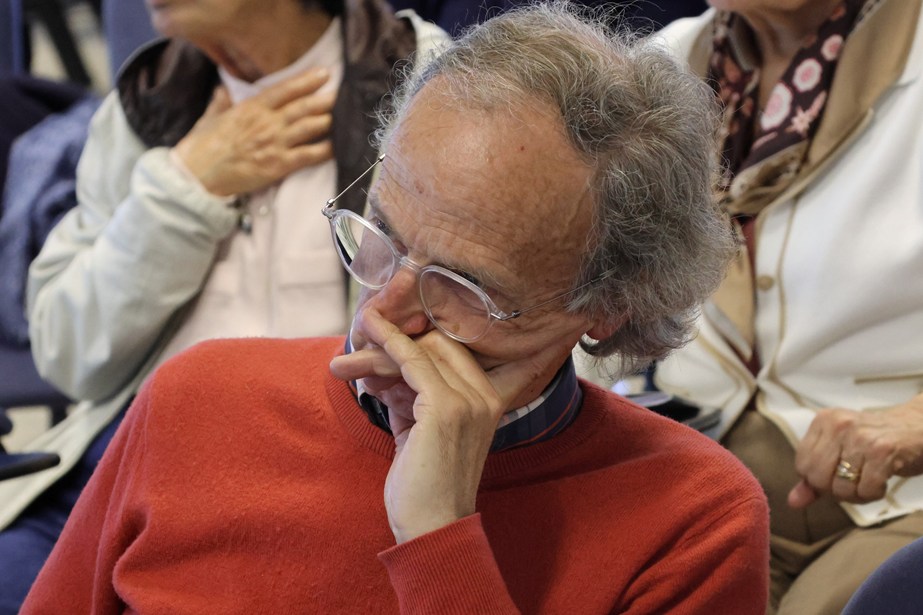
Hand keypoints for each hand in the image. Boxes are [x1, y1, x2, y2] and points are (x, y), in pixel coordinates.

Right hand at [172, 68, 334, 195]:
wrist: (197, 176)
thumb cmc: (201, 147)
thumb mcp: (210, 118)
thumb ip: (221, 103)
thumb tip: (223, 91)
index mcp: (251, 108)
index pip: (284, 90)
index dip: (306, 81)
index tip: (324, 74)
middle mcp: (267, 123)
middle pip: (304, 107)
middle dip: (326, 99)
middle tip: (344, 93)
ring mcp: (275, 144)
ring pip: (310, 127)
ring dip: (330, 120)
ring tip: (346, 116)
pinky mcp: (279, 165)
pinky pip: (309, 155)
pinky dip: (326, 150)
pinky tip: (338, 146)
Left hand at [329, 310, 554, 543]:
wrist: (432, 528)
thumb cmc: (423, 487)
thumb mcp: (418, 431)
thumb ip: (408, 397)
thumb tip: (380, 370)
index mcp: (488, 400)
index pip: (451, 353)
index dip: (414, 343)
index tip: (380, 340)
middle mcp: (485, 396)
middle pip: (437, 345)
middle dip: (394, 343)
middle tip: (356, 350)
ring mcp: (469, 400)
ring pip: (420, 350)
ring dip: (378, 349)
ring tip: (344, 362)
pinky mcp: (446, 407)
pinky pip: (410, 360)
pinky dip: (386, 345)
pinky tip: (367, 336)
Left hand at [788, 394, 922, 507]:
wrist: (920, 427)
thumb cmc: (876, 442)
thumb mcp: (840, 451)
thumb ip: (814, 477)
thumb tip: (793, 502)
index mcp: (823, 421)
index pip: (802, 466)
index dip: (819, 480)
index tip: (837, 474)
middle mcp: (838, 424)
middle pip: (817, 479)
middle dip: (836, 490)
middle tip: (855, 481)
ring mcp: (860, 436)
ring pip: (841, 488)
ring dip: (857, 494)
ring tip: (870, 479)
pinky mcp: (882, 450)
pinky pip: (866, 490)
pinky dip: (875, 494)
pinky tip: (882, 480)